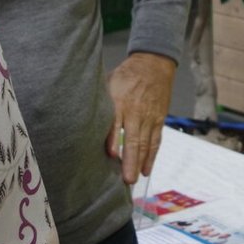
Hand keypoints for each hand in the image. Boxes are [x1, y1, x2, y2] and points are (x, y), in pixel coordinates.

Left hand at [106, 52, 174, 183]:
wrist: (154, 64)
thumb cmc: (126, 76)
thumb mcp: (108, 83)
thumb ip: (101, 103)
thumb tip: (85, 121)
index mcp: (120, 100)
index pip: (116, 121)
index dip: (113, 138)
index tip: (110, 154)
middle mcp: (136, 111)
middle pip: (134, 138)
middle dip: (130, 159)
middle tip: (126, 179)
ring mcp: (150, 116)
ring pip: (146, 143)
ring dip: (140, 162)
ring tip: (134, 179)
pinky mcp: (159, 120)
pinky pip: (156, 141)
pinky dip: (152, 156)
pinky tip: (146, 170)